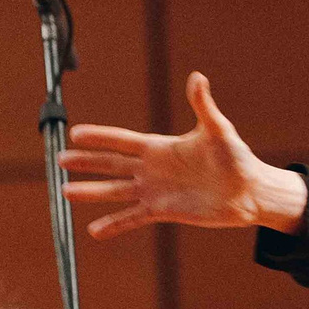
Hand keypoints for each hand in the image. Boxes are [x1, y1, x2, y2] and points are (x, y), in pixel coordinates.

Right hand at [59, 73, 308, 238]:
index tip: (75, 133)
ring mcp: (156, 191)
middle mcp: (153, 169)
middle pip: (111, 165)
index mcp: (160, 147)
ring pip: (116, 192)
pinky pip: (133, 218)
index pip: (122, 141)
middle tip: (59, 160)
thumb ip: (203, 106)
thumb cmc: (235, 158)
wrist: (249, 191)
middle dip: (86, 163)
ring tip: (66, 192)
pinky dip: (115, 225)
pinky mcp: (164, 211)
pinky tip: (95, 231)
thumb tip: (198, 77)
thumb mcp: (218, 131)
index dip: (99, 137)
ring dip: (92, 192)